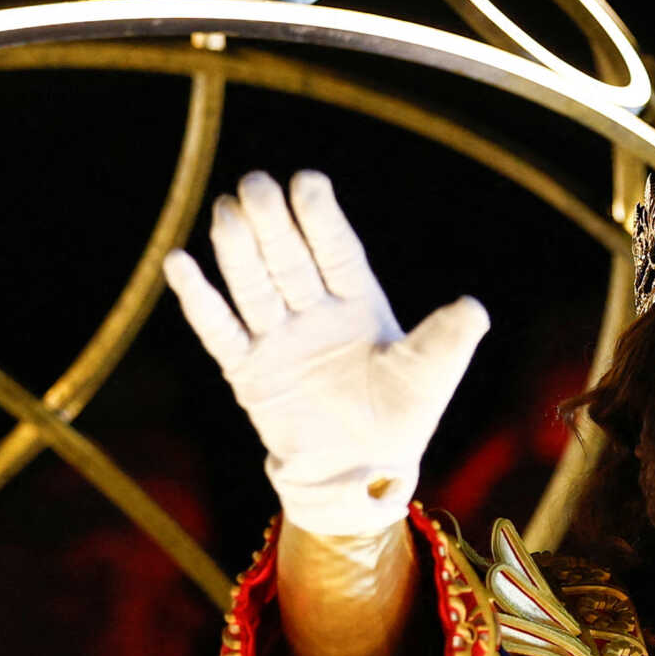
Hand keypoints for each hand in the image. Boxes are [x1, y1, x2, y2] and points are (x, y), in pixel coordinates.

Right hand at [164, 170, 487, 539]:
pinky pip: (220, 330)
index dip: (321, 217)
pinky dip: (200, 300)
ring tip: (225, 212)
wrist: (360, 474)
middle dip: (272, 222)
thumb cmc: (401, 418)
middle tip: (256, 183)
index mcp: (357, 300)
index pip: (335, 249)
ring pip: (253, 285)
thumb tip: (475, 308)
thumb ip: (449, 338)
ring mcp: (278, 338)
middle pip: (288, 258)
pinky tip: (179, 264)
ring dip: (237, 250)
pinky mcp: (247, 370)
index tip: (307, 181)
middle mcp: (313, 310)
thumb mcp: (431, 374)